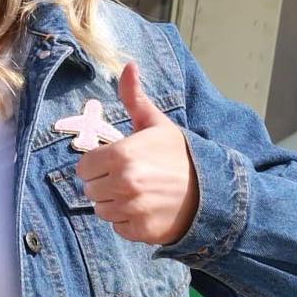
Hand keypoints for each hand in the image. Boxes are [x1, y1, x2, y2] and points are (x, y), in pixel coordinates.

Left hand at [78, 62, 200, 246]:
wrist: (212, 190)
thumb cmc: (179, 155)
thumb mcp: (157, 124)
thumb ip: (134, 98)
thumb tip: (128, 65)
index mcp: (122, 154)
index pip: (84, 168)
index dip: (98, 165)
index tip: (116, 163)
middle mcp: (124, 183)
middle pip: (90, 190)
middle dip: (105, 184)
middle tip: (131, 178)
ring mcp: (133, 209)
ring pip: (103, 211)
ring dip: (116, 204)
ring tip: (140, 194)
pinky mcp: (141, 231)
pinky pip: (118, 228)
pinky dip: (129, 222)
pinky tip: (147, 209)